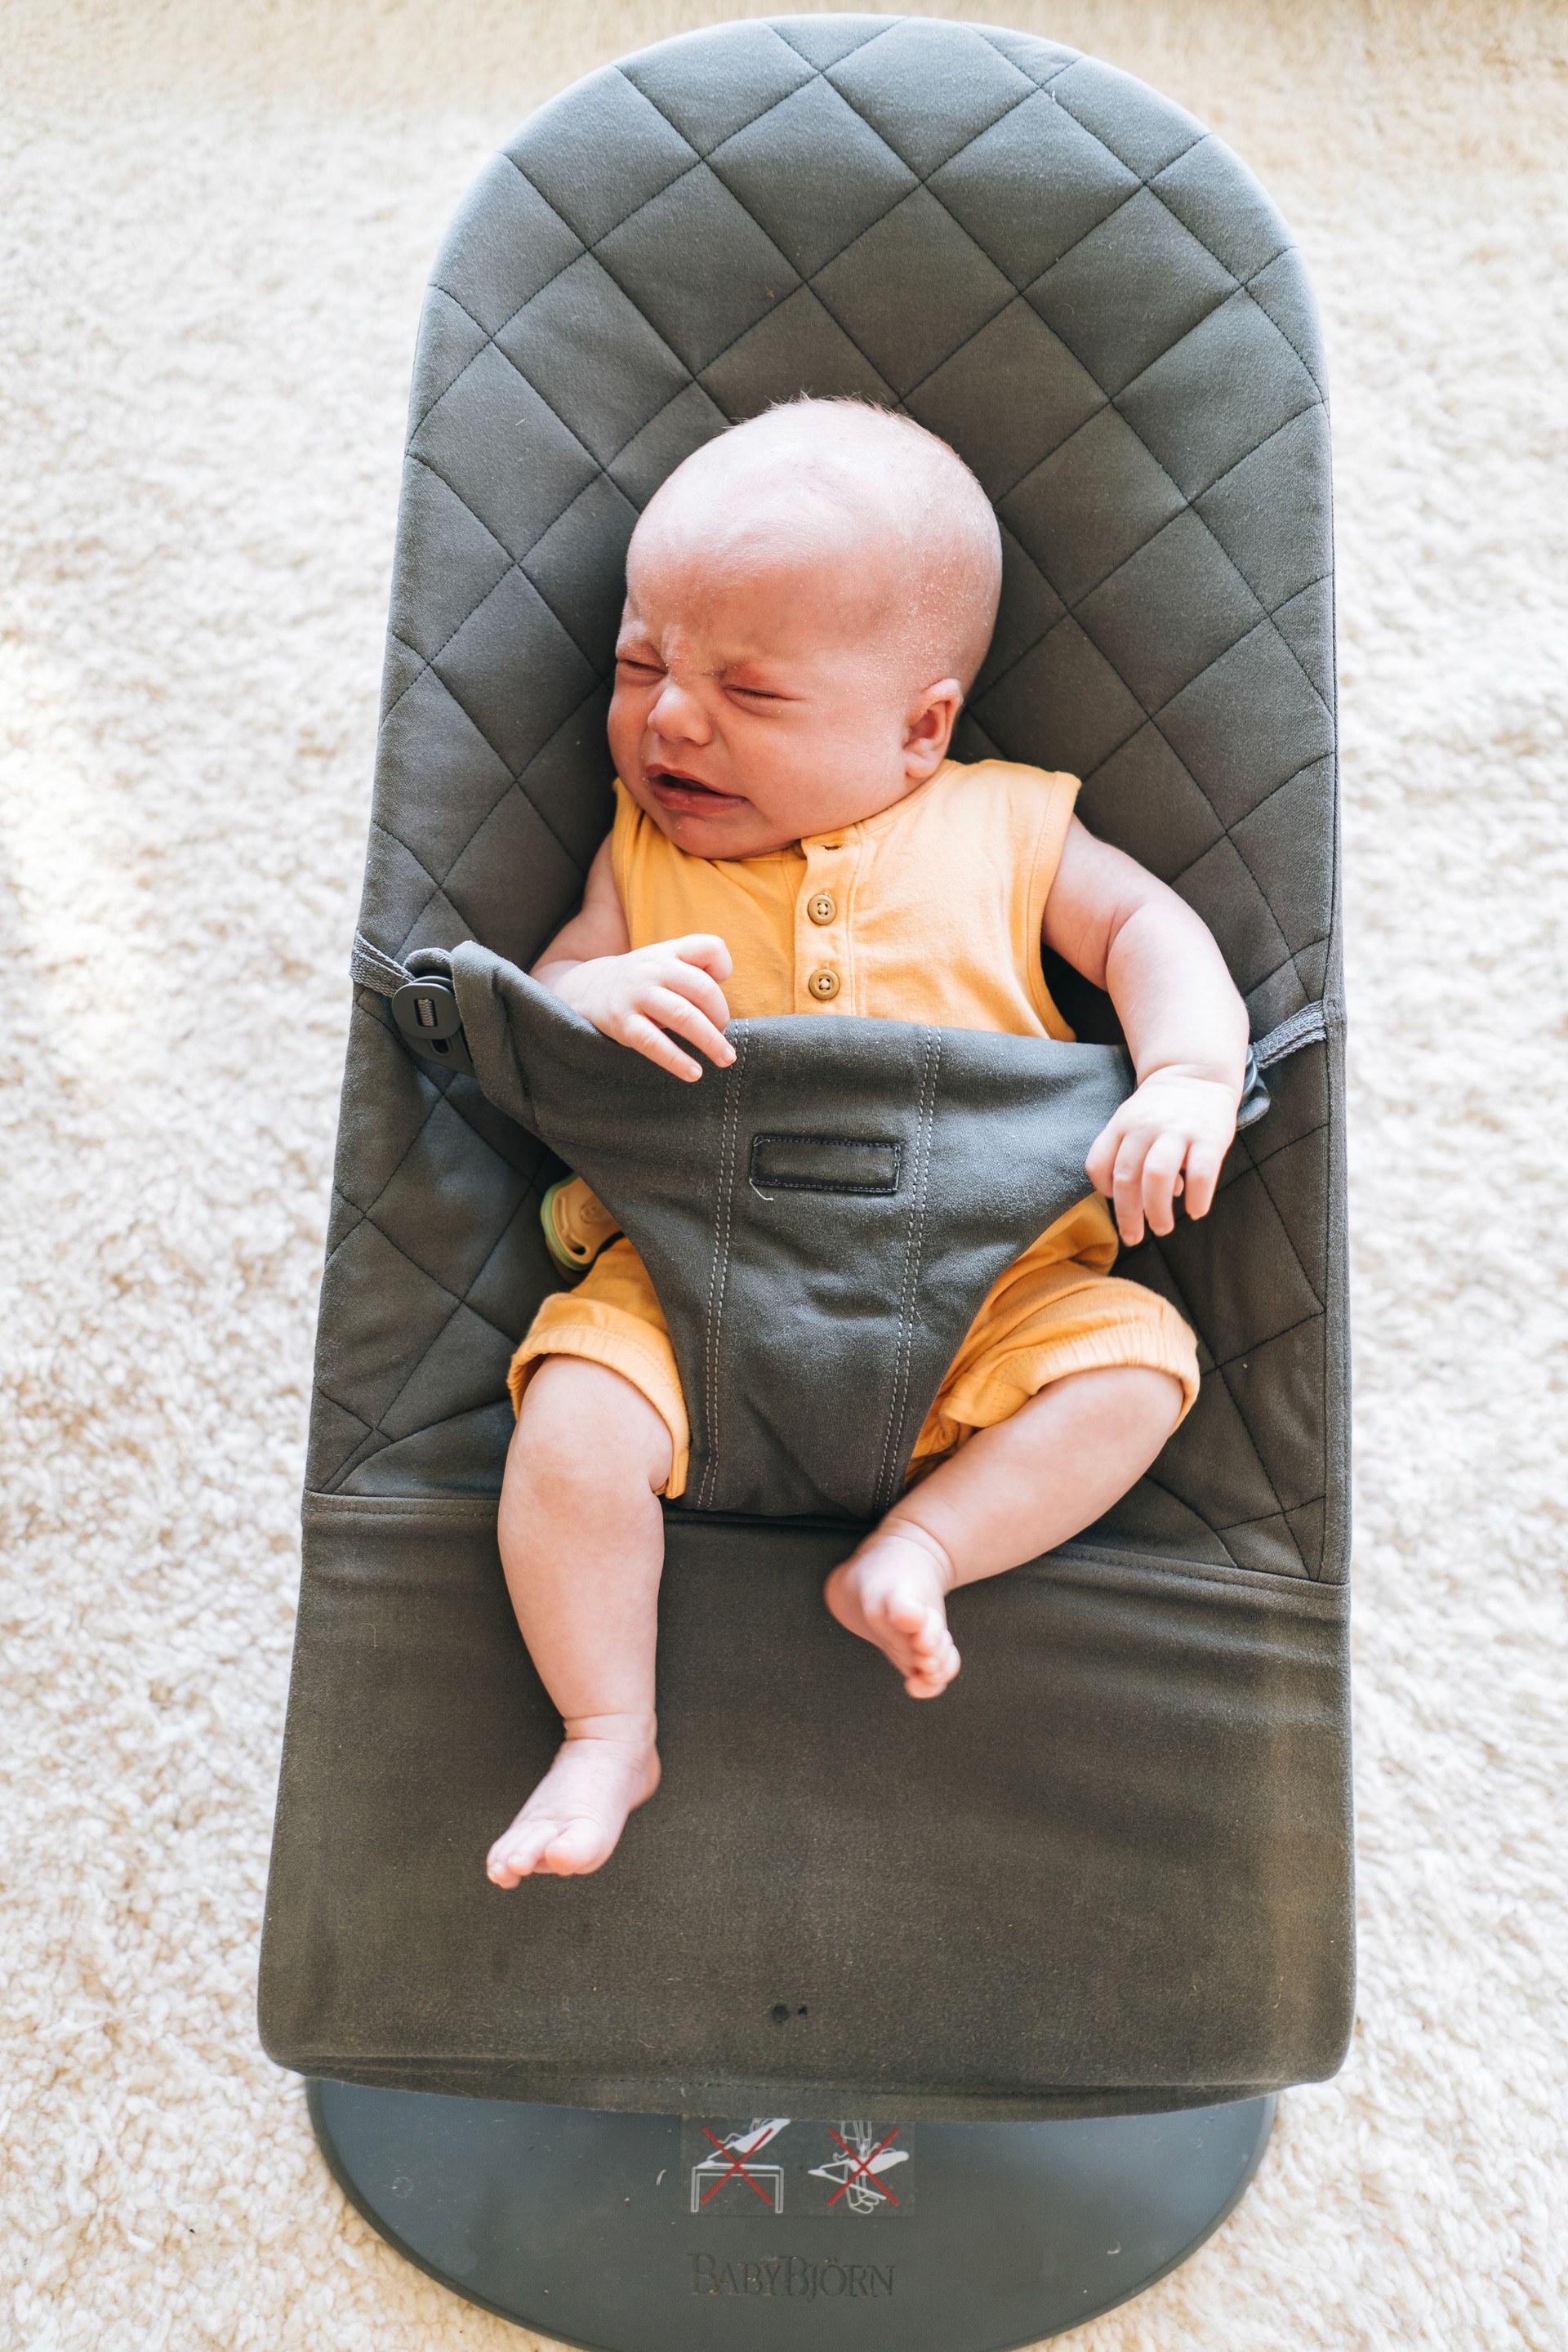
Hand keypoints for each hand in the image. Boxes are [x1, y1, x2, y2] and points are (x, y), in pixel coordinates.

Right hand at [547, 934, 734, 1082]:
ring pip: (683, 1015)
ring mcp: (637, 995)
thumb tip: (721, 1010)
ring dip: (711, 1040)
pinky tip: (694, 1073)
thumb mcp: (666, 961)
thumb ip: (699, 970)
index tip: (723, 983)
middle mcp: (653, 969)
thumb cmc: (644, 981)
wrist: (588, 989)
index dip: (724, 967)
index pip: (710, 948)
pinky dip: (677, 1060)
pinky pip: (654, 1043)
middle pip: (703, 988)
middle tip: (724, 1034)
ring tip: (725, 1058)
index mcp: (669, 952)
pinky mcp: (622, 1023)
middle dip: (721, 1015)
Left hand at [1085, 1068, 1238, 1245]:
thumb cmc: (1159, 1112)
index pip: (1098, 1163)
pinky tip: (1195, 1211)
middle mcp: (1145, 1127)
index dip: (1102, 1190)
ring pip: (1158, 1176)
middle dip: (1127, 1215)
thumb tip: (1142, 1202)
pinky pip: (1202, 1174)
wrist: (1196, 1073)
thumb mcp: (1132, 1122)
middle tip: (1133, 1237)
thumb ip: (1128, 1156)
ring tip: (1162, 1228)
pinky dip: (1197, 1198)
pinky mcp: (1210, 1136)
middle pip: (1126, 1177)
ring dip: (1157, 1210)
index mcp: (1121, 1125)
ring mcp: (1178, 1130)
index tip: (1116, 1202)